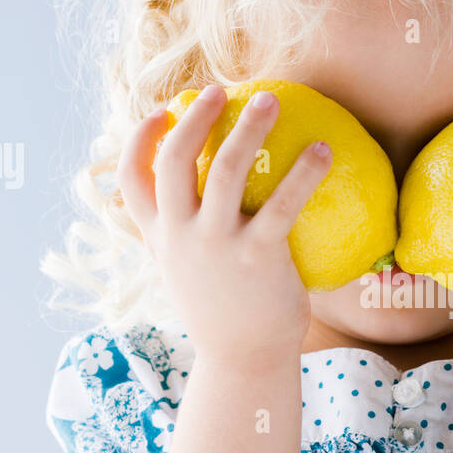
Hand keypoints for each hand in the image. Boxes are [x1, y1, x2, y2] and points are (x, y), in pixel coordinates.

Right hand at [117, 84, 331, 364]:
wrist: (244, 363)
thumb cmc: (227, 314)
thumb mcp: (191, 274)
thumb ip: (190, 238)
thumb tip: (213, 201)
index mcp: (160, 238)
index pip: (130, 181)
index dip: (137, 140)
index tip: (159, 113)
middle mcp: (179, 236)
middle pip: (173, 160)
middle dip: (193, 117)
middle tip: (219, 89)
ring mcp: (215, 245)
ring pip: (223, 170)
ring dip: (246, 128)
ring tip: (269, 99)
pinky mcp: (257, 256)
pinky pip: (282, 204)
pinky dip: (304, 172)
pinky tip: (322, 149)